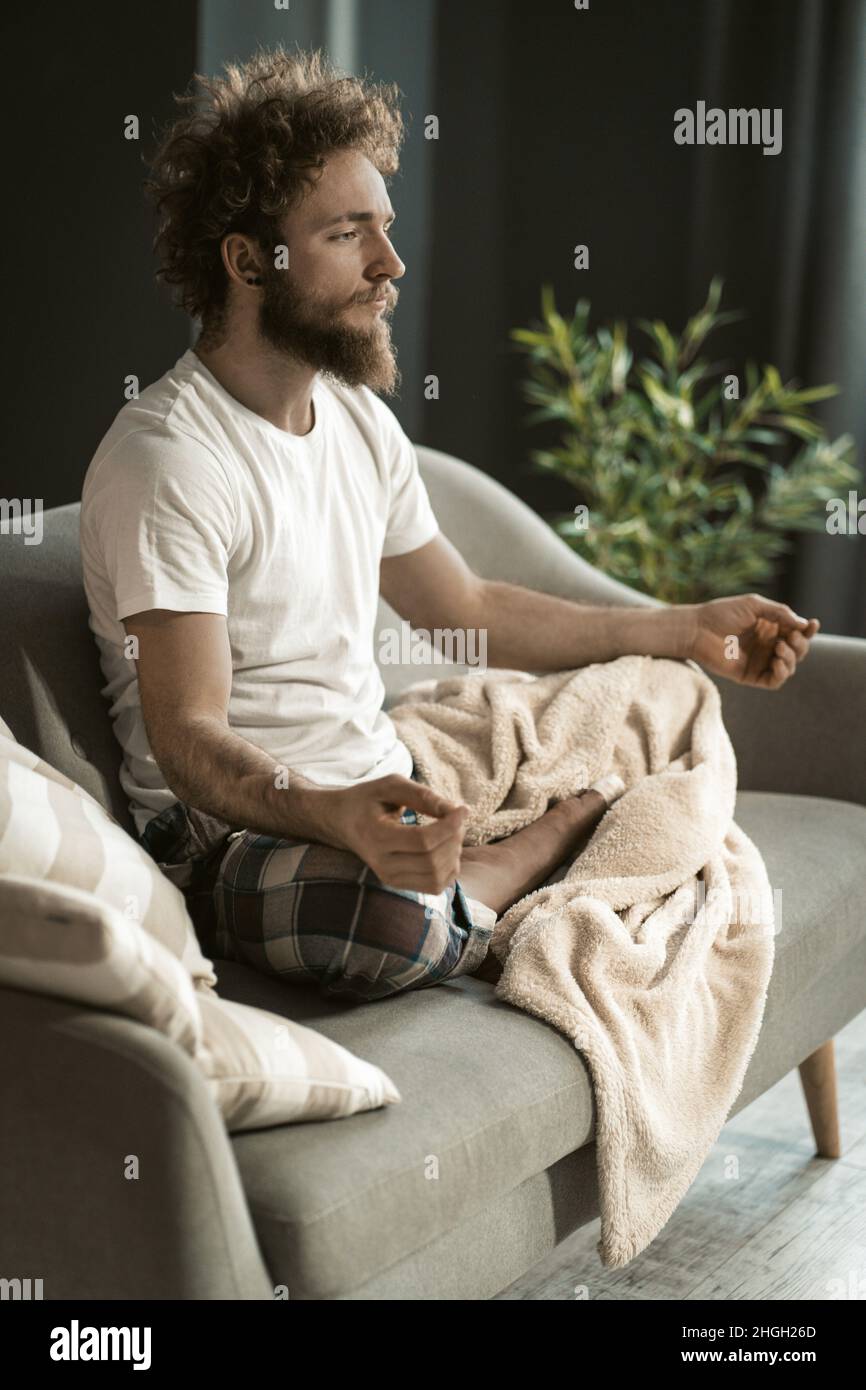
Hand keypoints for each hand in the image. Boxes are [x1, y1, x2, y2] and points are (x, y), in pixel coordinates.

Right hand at [315, 774, 468, 893]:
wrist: (343, 822)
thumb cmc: (368, 799)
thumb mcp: (391, 785)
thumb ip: (423, 796)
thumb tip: (456, 811)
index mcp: (376, 836)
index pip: (423, 841)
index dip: (450, 826)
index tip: (463, 809)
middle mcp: (381, 863)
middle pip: (433, 860)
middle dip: (454, 837)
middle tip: (455, 817)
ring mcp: (389, 878)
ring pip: (437, 876)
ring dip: (454, 853)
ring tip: (450, 831)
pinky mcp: (399, 884)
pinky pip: (436, 886)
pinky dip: (450, 868)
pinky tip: (444, 848)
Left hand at [683, 594, 820, 689]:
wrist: (697, 629)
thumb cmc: (722, 613)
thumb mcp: (754, 606)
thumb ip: (779, 613)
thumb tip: (803, 625)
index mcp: (770, 628)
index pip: (797, 633)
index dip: (808, 631)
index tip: (813, 624)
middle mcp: (767, 645)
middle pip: (797, 651)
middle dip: (800, 645)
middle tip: (789, 637)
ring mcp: (759, 662)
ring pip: (789, 667)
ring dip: (791, 658)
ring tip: (779, 648)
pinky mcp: (750, 676)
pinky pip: (774, 681)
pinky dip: (781, 673)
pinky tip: (777, 661)